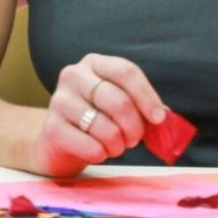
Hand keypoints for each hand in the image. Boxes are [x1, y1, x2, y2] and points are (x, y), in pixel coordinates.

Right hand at [30, 53, 166, 175]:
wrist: (57, 141)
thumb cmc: (95, 120)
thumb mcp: (118, 106)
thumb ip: (142, 108)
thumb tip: (165, 118)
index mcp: (94, 64)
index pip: (125, 71)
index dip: (146, 96)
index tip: (158, 118)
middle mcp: (74, 75)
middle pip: (117, 100)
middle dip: (134, 126)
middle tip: (135, 140)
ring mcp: (59, 100)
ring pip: (104, 126)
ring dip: (118, 144)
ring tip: (115, 147)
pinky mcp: (52, 127)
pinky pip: (89, 145)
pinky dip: (101, 154)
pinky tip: (97, 152)